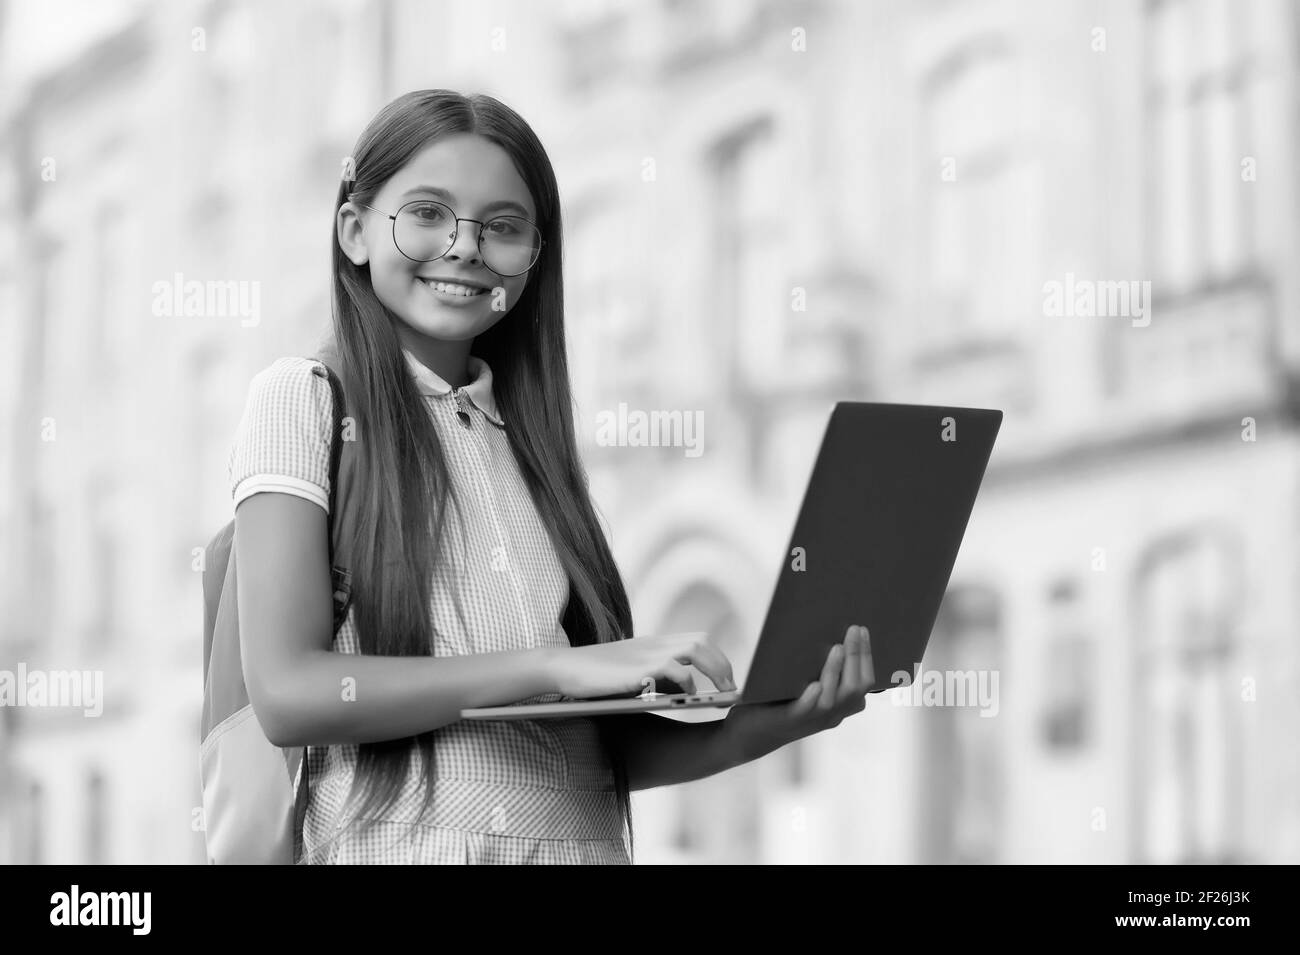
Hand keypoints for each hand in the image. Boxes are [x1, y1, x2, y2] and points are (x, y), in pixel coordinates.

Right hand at [550, 631, 735, 699]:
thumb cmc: (594, 676)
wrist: (562, 668)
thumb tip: (682, 691)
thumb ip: (655, 674)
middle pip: (701, 641)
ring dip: (715, 670)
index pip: (696, 639)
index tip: (726, 677)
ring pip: (695, 648)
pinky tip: (688, 697)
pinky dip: (686, 682)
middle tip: (732, 690)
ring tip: (723, 694)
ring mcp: (646, 654)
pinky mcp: (638, 669)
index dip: (716, 656)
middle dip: (722, 664)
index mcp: (653, 643)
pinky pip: (674, 669)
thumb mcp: (630, 671)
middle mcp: (653, 644)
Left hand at [724, 625, 872, 754]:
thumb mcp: (807, 688)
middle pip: (854, 689)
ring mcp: (812, 718)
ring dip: (836, 671)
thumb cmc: (781, 704)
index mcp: (839, 706)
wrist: (752, 733)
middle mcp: (831, 714)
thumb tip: (825, 633)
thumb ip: (819, 670)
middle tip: (854, 630)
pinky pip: (806, 710)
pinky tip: (815, 684)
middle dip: (857, 657)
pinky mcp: (790, 720)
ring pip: (833, 699)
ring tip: (838, 648)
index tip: (862, 630)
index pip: (863, 684)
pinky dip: (813, 697)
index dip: (866, 658)